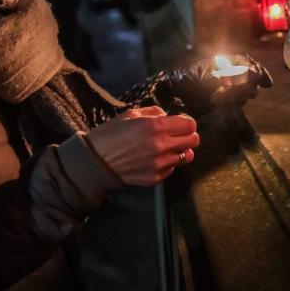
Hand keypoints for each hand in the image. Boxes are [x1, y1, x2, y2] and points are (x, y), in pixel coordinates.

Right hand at [84, 106, 198, 186]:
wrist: (95, 162)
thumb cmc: (110, 134)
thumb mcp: (130, 115)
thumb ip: (153, 112)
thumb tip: (167, 115)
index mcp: (156, 127)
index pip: (190, 125)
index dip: (186, 123)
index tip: (180, 124)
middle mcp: (162, 146)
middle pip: (194, 141)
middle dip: (188, 136)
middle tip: (177, 136)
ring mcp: (160, 164)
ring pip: (186, 156)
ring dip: (180, 151)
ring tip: (168, 149)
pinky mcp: (156, 178)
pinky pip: (172, 168)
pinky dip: (168, 163)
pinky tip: (155, 160)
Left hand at [160, 54, 273, 116]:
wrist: (177, 94)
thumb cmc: (191, 80)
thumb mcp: (209, 76)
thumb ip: (231, 76)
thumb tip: (251, 75)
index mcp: (227, 62)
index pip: (250, 64)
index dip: (260, 73)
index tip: (268, 84)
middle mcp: (231, 72)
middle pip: (251, 79)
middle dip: (245, 87)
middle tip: (231, 94)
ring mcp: (229, 86)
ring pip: (246, 92)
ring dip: (237, 96)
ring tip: (219, 98)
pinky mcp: (226, 98)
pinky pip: (238, 101)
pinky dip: (232, 102)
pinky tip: (218, 102)